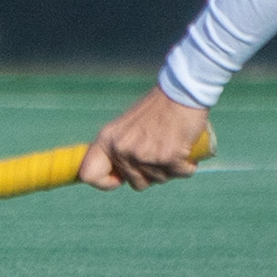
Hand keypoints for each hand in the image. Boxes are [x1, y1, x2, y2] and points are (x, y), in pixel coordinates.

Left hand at [80, 86, 213, 189]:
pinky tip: (186, 148)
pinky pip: (181, 174)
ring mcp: (144, 154)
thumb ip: (120, 149)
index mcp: (108, 139)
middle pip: (136, 184)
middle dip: (151, 173)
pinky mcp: (168, 157)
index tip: (120, 179)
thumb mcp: (127, 126)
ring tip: (173, 143)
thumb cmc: (158, 108)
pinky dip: (187, 165)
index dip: (105, 182)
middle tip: (160, 149)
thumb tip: (116, 176)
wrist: (183, 92)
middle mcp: (122, 149)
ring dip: (170, 168)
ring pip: (159, 180)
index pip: (89, 174)